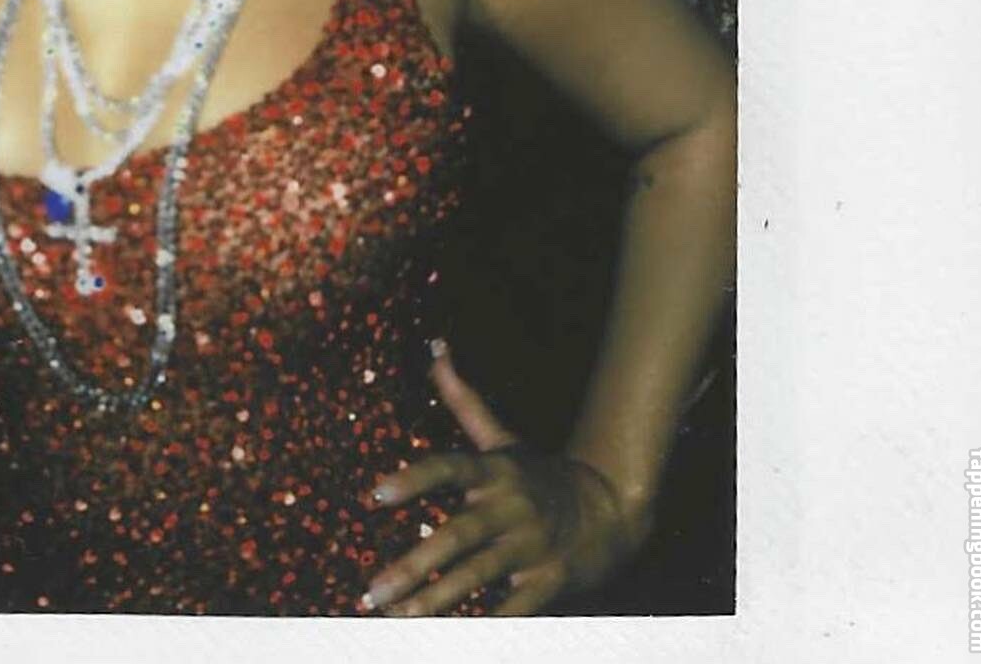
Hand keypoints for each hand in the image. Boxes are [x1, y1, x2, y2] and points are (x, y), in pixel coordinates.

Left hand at [361, 340, 647, 616]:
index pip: (449, 469)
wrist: (610, 507)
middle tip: (370, 591)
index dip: (413, 479)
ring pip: (478, 575)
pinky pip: (515, 608)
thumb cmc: (540, 474)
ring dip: (436, 600)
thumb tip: (435, 345)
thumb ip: (464, 399)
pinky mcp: (549, 580)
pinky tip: (456, 639)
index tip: (374, 495)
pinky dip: (488, 624)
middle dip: (413, 565)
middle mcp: (511, 506)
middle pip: (458, 535)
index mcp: (495, 470)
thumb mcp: (503, 438)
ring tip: (397, 618)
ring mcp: (531, 545)